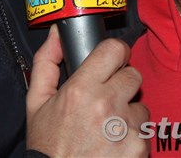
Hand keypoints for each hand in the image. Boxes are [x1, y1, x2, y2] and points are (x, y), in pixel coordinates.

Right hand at [26, 26, 148, 156]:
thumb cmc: (47, 146)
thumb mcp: (36, 103)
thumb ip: (46, 62)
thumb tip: (57, 33)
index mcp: (81, 89)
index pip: (115, 50)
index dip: (115, 53)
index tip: (111, 61)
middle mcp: (107, 105)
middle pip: (133, 75)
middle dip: (121, 84)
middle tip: (106, 100)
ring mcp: (126, 128)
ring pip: (141, 105)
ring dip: (128, 113)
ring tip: (107, 129)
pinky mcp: (140, 148)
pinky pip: (144, 131)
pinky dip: (132, 137)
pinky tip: (113, 147)